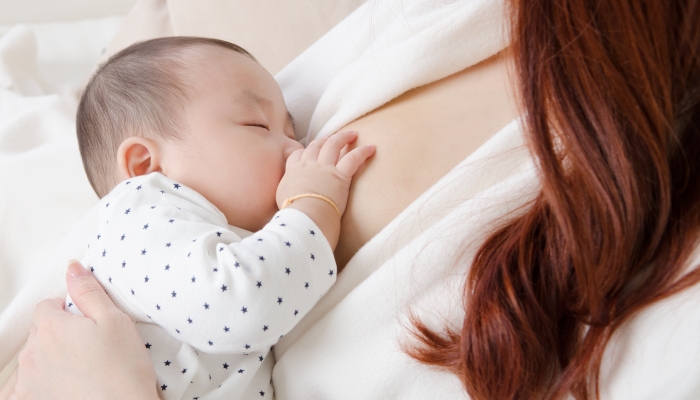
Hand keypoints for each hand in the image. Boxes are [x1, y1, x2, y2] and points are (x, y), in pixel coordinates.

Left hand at [8, 261, 157, 399]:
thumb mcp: (115, 321)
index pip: (47, 307)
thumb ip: (89, 292)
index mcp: (52, 327)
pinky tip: (58, 386)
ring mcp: (28, 380)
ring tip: (81, 369)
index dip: (67, 310)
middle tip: (90, 345)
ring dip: (50, 359)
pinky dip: (36, 385)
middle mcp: (33, 352)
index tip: (86, 322)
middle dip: (58, 334)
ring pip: (33, 359)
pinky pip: (21, 388)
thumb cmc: (124, 370)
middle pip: (39, 332)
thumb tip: (72, 268)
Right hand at [276, 130, 374, 215]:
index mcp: (294, 171)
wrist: (304, 216)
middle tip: (331, 138)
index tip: (309, 152)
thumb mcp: (282, 198)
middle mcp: (309, 165)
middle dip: (325, 139)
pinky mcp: (340, 175)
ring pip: (334, 145)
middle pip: (316, 145)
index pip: (297, 155)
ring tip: (352, 134)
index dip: (304, 152)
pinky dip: (362, 152)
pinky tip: (371, 148)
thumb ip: (286, 191)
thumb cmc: (292, 212)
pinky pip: (353, 158)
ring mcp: (325, 168)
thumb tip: (288, 195)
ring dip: (343, 137)